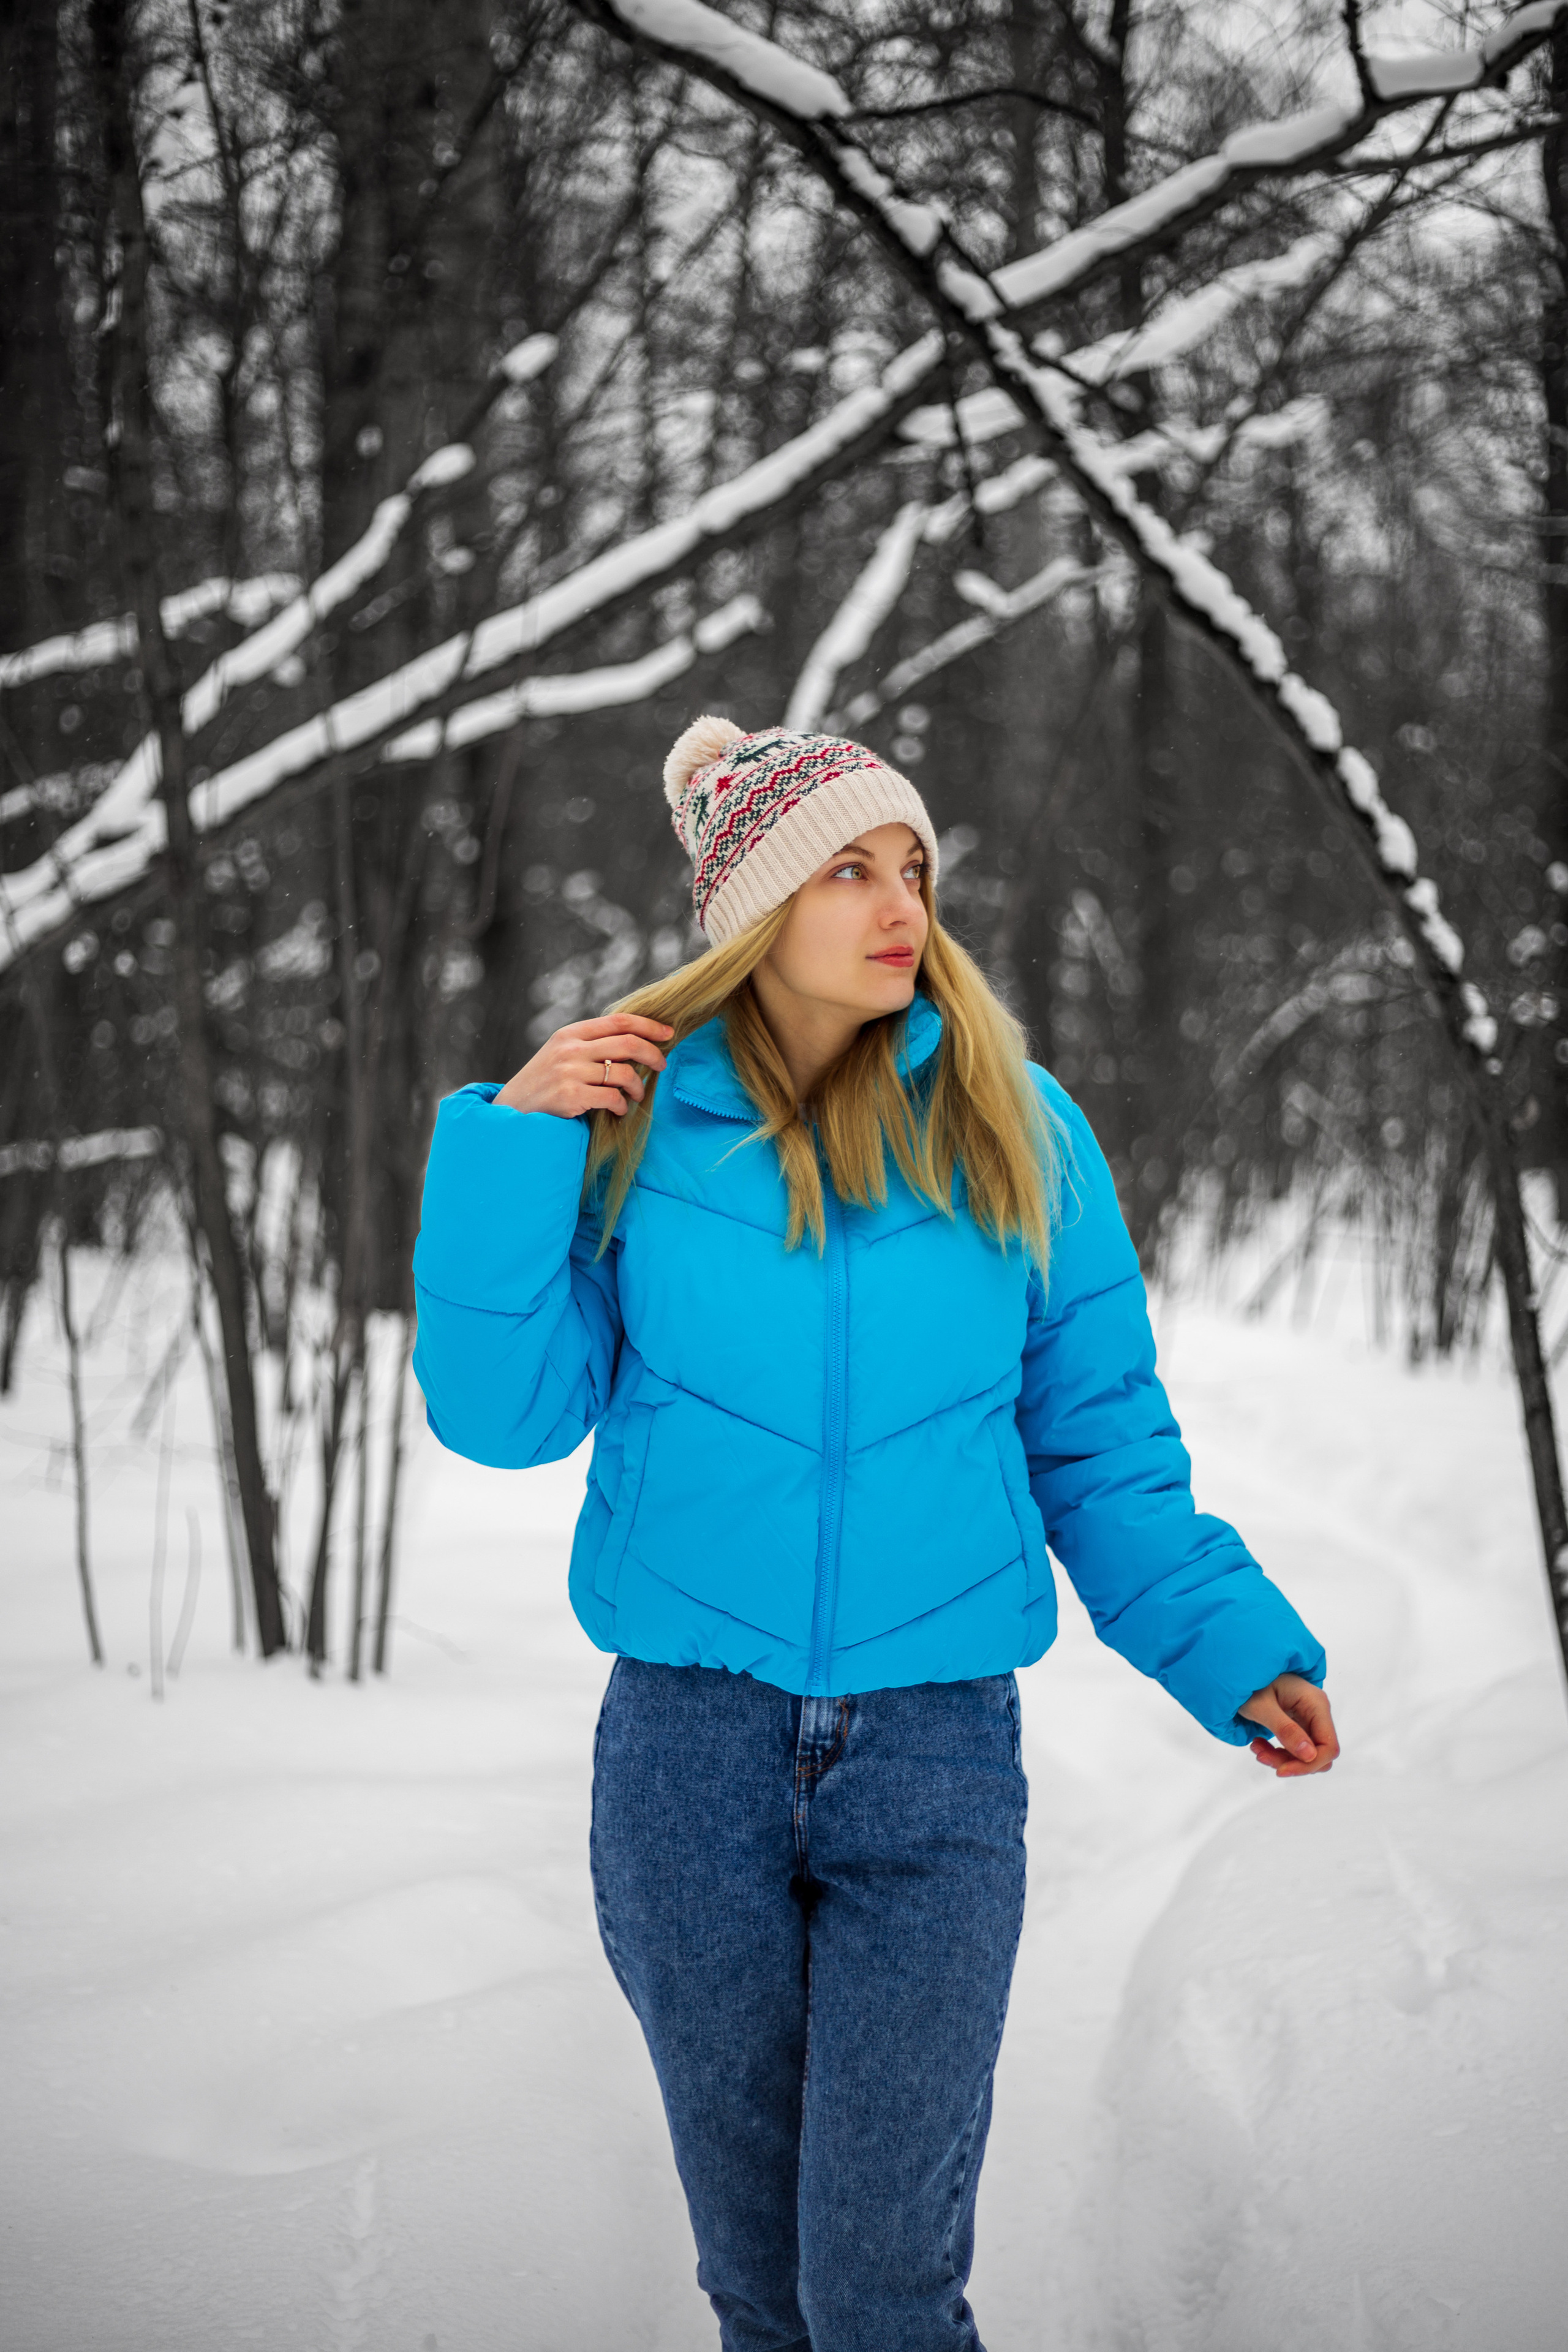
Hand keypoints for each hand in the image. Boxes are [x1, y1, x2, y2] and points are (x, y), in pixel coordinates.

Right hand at [494, 1012, 674, 1120]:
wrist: (513, 1110)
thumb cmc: (544, 1082)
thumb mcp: (561, 1053)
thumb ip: (591, 1044)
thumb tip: (636, 1043)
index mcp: (571, 1033)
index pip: (619, 1021)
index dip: (649, 1026)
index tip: (668, 1033)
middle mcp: (570, 1049)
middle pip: (628, 1044)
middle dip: (653, 1054)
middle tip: (661, 1066)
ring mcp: (570, 1073)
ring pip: (624, 1074)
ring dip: (638, 1087)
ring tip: (636, 1096)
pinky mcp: (571, 1098)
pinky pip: (613, 1099)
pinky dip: (622, 1106)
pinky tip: (618, 1110)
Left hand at [1238, 1672, 1339, 1778]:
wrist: (1238, 1669)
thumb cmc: (1250, 1682)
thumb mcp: (1261, 1706)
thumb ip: (1285, 1730)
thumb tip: (1309, 1756)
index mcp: (1315, 1703)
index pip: (1329, 1746)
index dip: (1309, 1764)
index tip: (1281, 1770)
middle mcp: (1317, 1712)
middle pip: (1317, 1754)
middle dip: (1291, 1762)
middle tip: (1261, 1756)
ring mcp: (1308, 1718)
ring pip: (1305, 1754)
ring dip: (1281, 1758)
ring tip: (1256, 1748)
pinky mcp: (1298, 1724)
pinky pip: (1295, 1748)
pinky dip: (1277, 1752)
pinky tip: (1259, 1743)